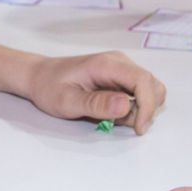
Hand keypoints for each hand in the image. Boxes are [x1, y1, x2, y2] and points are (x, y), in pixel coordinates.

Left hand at [25, 51, 164, 134]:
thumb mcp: (67, 101)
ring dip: (140, 110)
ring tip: (112, 117)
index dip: (147, 106)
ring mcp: (122, 68)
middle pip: (152, 85)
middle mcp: (119, 62)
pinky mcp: (121, 77)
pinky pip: (140, 93)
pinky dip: (134, 108)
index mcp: (107, 64)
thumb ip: (96, 104)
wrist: (39, 76)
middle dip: (145, 110)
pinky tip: (112, 112)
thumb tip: (126, 105)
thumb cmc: (49, 88)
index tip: (138, 128)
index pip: (143, 80)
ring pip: (150, 90)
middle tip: (120, 124)